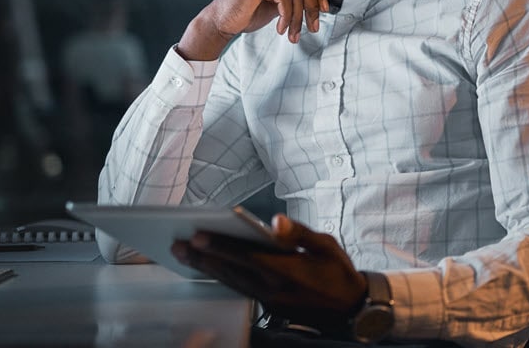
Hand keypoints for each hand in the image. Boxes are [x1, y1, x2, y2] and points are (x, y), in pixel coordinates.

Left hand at [171, 214, 367, 330]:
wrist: (350, 308)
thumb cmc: (339, 273)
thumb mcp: (327, 246)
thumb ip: (299, 233)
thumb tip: (274, 221)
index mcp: (288, 271)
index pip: (246, 256)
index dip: (220, 245)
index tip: (198, 235)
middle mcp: (274, 289)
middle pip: (231, 271)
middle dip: (203, 257)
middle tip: (178, 246)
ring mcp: (270, 301)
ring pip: (231, 282)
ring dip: (207, 268)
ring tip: (185, 255)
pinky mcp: (269, 307)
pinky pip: (239, 290)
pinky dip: (222, 278)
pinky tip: (209, 269)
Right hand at [178, 0, 329, 59]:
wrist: (219, 22)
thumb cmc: (246, 14)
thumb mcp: (276, 3)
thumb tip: (320, 1)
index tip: (325, 11)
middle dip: (311, 9)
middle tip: (313, 28)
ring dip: (297, 18)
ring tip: (293, 35)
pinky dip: (287, 17)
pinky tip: (281, 29)